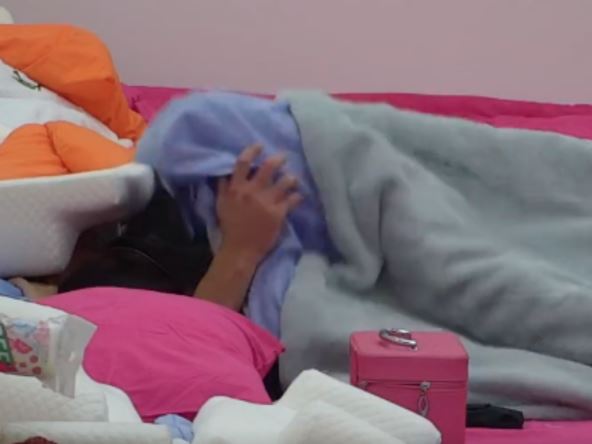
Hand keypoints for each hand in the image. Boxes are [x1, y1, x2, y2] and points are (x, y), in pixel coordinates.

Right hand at [216, 144, 301, 263]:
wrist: (240, 250)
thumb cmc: (229, 227)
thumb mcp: (221, 204)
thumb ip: (224, 187)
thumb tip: (225, 171)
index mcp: (236, 189)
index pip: (243, 162)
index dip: (253, 150)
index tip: (260, 146)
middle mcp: (251, 192)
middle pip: (268, 167)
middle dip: (279, 159)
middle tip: (283, 157)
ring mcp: (266, 202)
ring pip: (285, 181)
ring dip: (291, 178)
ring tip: (292, 179)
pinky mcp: (278, 214)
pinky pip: (293, 199)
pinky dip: (297, 196)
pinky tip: (297, 196)